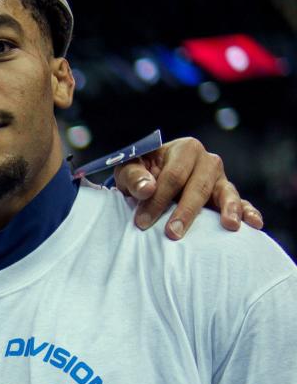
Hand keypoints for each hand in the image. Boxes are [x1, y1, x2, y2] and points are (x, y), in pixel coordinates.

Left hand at [113, 137, 262, 238]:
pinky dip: (247, 212)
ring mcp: (220, 179)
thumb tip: (146, 189)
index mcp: (185, 149)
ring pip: (225, 192)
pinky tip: (254, 224)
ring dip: (228, 209)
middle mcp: (207, 161)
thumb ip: (133, 177)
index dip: (157, 199)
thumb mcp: (129, 171)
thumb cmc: (141, 175)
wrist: (153, 181)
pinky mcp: (227, 196)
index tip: (142, 222)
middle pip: (199, 186)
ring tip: (229, 225)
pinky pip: (241, 202)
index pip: (173, 176)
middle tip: (172, 234)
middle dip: (186, 211)